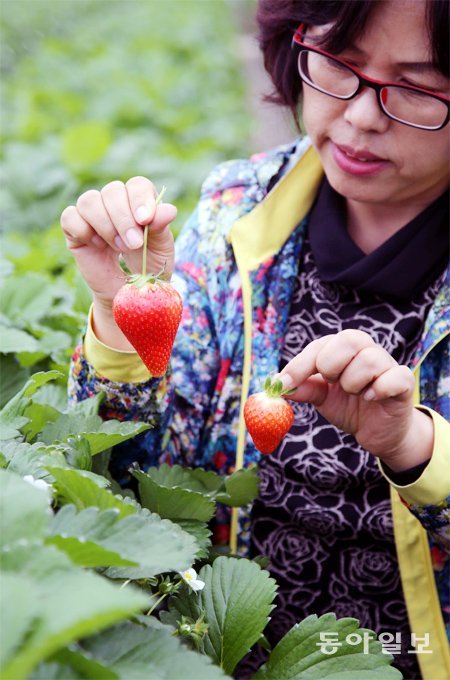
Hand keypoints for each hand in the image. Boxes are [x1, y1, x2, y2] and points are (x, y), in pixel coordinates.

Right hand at [60, 177, 176, 307]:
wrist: (128, 291)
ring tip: (118, 247)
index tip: (145, 220)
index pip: (137, 185)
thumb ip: (162, 228)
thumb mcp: (161, 249)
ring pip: (89, 201)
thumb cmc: (148, 266)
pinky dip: (84, 231)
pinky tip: (98, 246)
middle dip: (124, 219)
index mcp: (140, 200)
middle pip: (112, 191)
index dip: (140, 199)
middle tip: (134, 245)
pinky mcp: (74, 227)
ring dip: (105, 226)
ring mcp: (92, 212)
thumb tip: (169, 210)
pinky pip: (70, 217)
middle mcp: (115, 201)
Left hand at [277, 330, 433, 469]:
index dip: (300, 364)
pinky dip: (378, 390)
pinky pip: (393, 378)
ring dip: (354, 383)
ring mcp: (387, 364)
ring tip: (355, 395)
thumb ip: (303, 388)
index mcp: (343, 349)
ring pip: (369, 360)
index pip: (320, 345)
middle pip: (349, 339)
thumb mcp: (322, 398)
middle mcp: (366, 350)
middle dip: (331, 365)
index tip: (283, 384)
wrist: (378, 433)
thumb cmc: (350, 408)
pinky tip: (371, 399)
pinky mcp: (404, 382)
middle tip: (331, 383)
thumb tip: (277, 384)